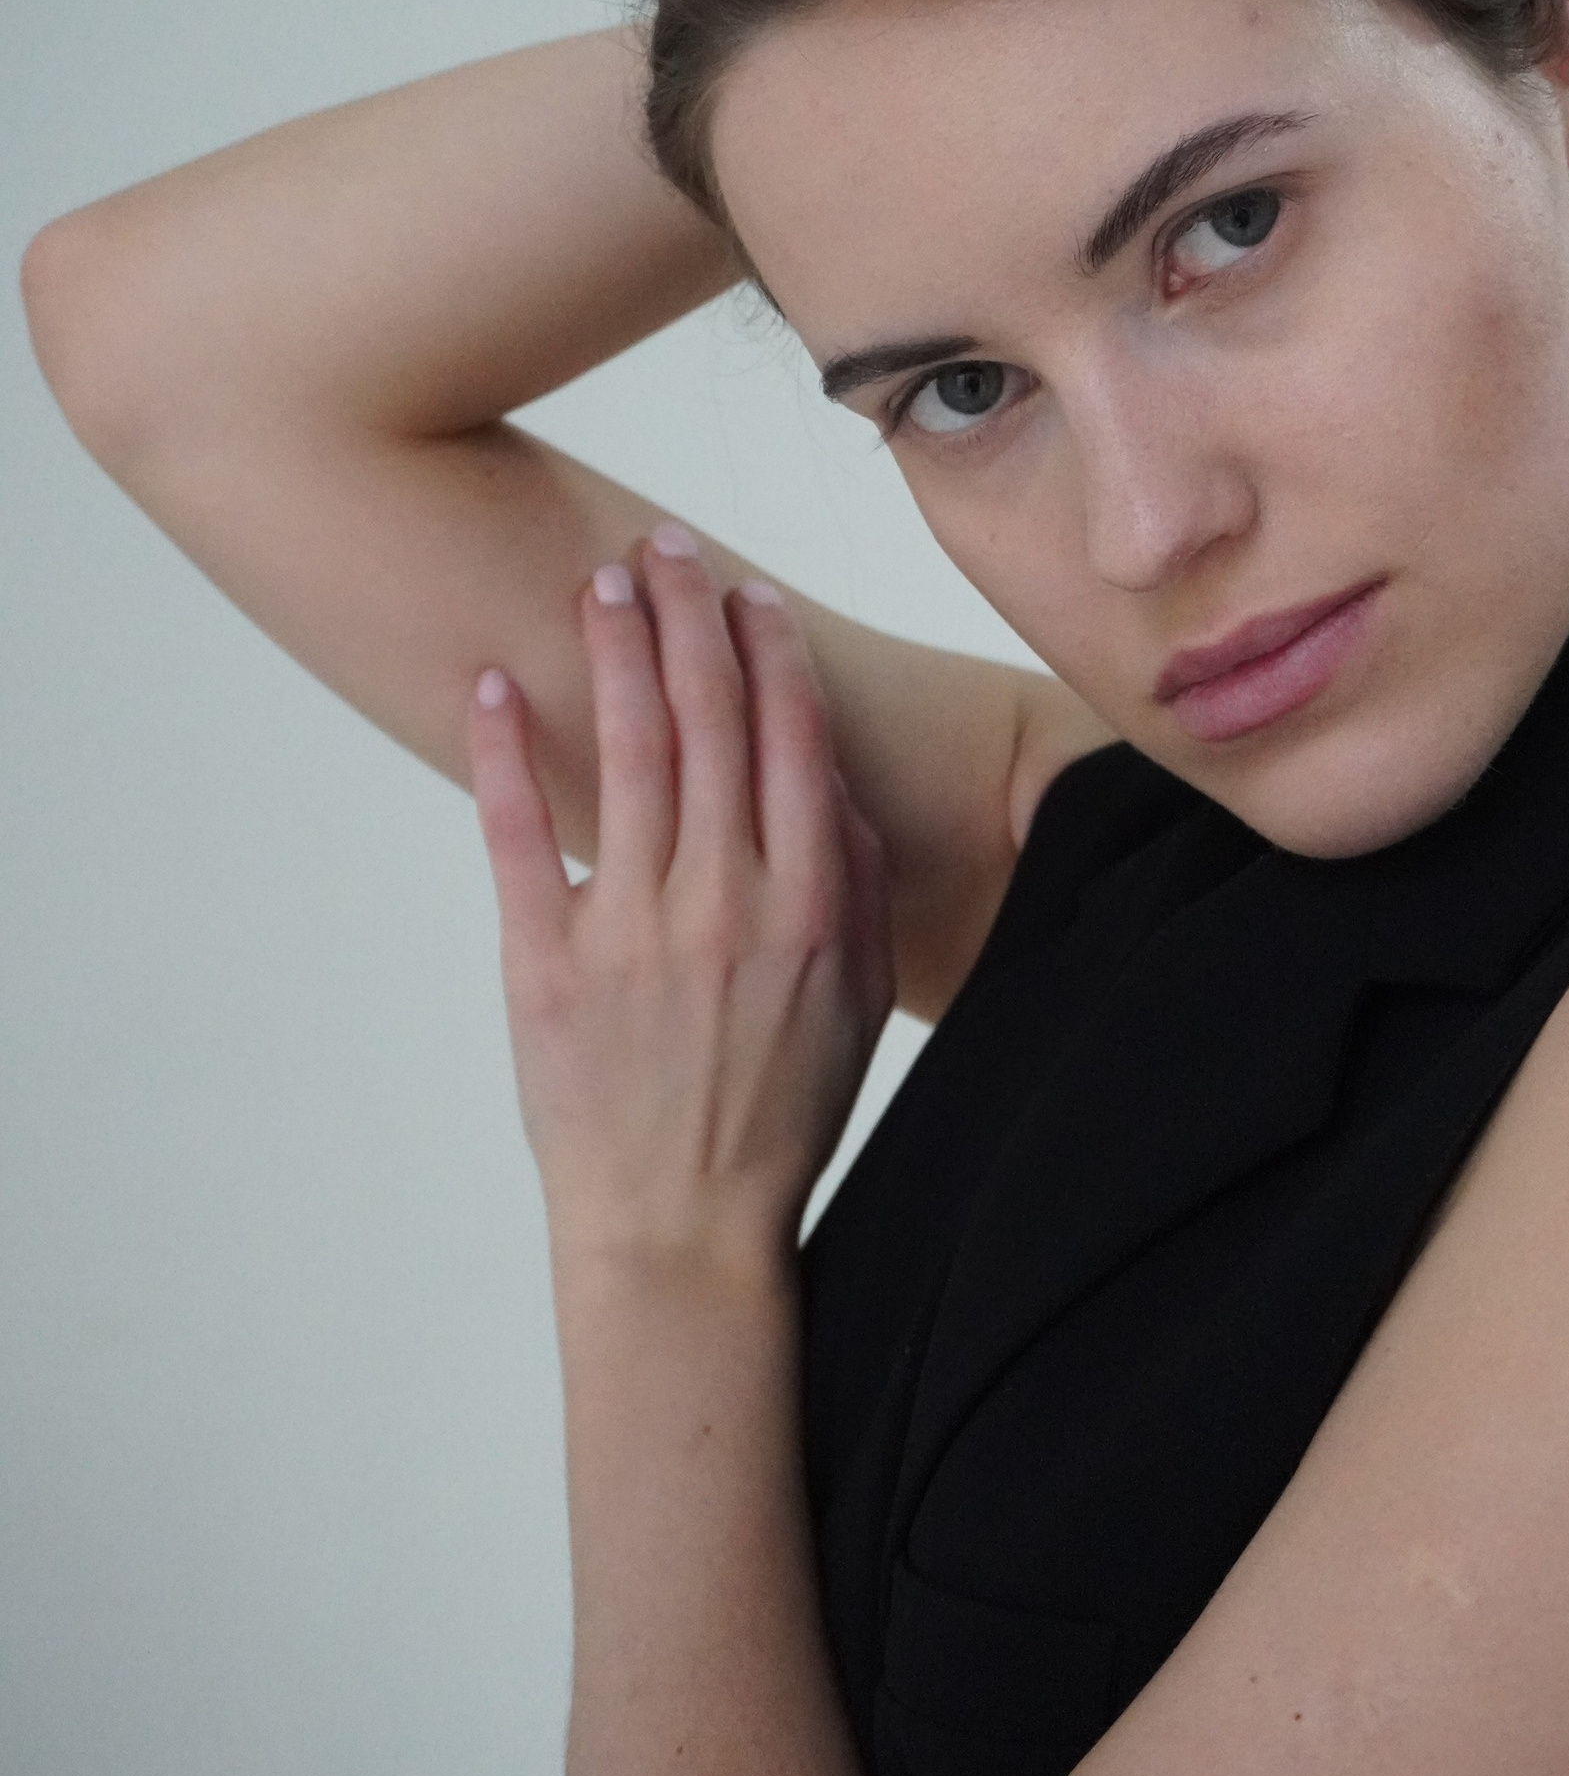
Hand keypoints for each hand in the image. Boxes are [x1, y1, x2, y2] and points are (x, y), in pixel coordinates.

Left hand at [466, 529, 895, 1277]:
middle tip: (666, 546)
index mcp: (808, 903)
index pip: (788, 737)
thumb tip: (825, 778)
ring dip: (615, 654)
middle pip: (706, 720)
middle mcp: (725, 899)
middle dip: (688, 617)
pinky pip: (521, 837)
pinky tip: (498, 686)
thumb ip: (857, 883)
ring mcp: (632, 927)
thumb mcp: (862, 1000)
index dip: (767, 651)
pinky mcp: (548, 962)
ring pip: (626, 753)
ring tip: (601, 582)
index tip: (747, 592)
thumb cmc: (780, 1114)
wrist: (685, 1230)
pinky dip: (505, 755)